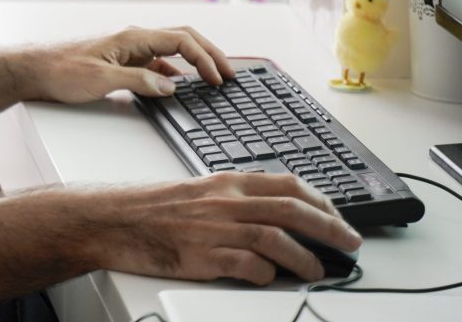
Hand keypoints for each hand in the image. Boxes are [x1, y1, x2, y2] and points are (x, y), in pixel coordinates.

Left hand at [24, 25, 235, 102]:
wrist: (31, 69)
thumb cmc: (60, 70)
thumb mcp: (102, 79)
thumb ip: (139, 82)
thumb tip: (172, 87)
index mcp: (132, 37)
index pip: (181, 40)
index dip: (205, 57)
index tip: (219, 78)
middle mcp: (133, 40)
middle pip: (182, 40)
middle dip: (209, 54)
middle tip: (230, 74)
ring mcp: (127, 50)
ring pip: (171, 52)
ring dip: (194, 63)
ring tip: (213, 79)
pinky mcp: (120, 63)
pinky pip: (155, 65)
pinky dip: (174, 74)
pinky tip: (180, 86)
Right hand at [81, 172, 362, 283]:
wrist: (110, 219)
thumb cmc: (147, 208)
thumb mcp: (195, 191)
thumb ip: (231, 200)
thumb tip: (268, 216)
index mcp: (224, 181)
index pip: (286, 184)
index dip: (320, 201)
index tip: (337, 215)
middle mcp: (224, 201)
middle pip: (292, 210)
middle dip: (330, 227)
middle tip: (351, 243)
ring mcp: (215, 228)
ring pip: (278, 238)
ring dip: (307, 257)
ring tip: (319, 270)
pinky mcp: (204, 256)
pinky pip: (249, 266)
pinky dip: (267, 274)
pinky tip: (272, 278)